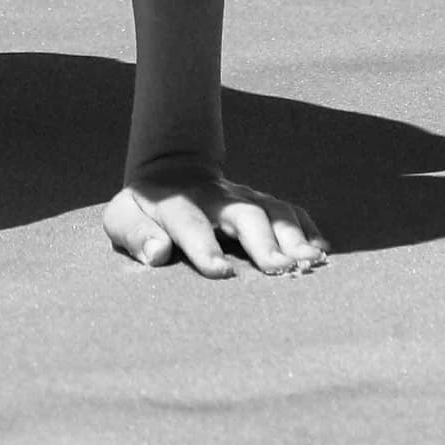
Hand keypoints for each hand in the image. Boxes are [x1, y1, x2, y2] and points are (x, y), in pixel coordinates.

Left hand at [105, 161, 328, 276]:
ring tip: (310, 263)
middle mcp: (215, 197)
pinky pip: (291, 212)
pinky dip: (308, 230)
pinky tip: (322, 253)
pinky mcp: (263, 204)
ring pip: (273, 210)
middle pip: (243, 213)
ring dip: (293, 236)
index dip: (203, 246)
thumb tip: (156, 252)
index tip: (221, 272)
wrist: (171, 173)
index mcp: (175, 203)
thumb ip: (134, 234)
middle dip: (262, 240)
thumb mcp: (123, 217)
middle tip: (279, 270)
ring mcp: (243, 198)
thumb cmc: (146, 210)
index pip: (189, 222)